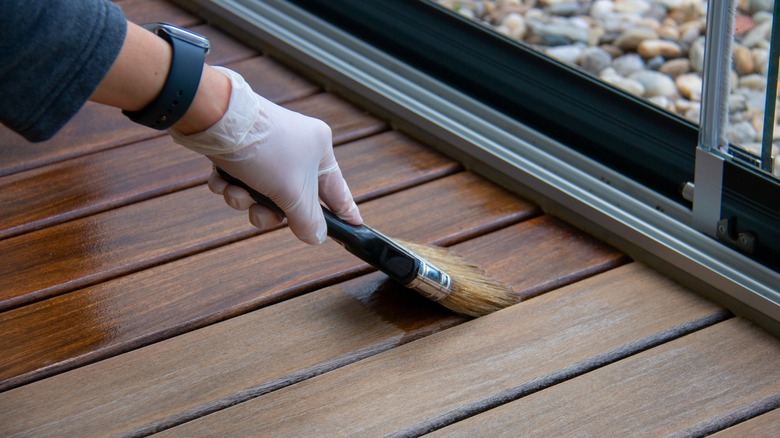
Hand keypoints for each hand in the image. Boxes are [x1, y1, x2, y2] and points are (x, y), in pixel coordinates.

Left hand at [169, 66, 361, 244]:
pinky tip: (222, 180)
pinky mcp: (240, 147)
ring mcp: (266, 146)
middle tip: (258, 212)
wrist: (214, 119)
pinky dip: (229, 184)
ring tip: (235, 192)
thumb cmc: (263, 150)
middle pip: (291, 198)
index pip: (337, 190)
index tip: (354, 226)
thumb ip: (308, 220)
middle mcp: (296, 146)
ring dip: (245, 198)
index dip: (344, 211)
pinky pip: (240, 178)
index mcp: (319, 149)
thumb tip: (317, 237)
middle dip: (269, 210)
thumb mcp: (292, 193)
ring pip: (262, 191)